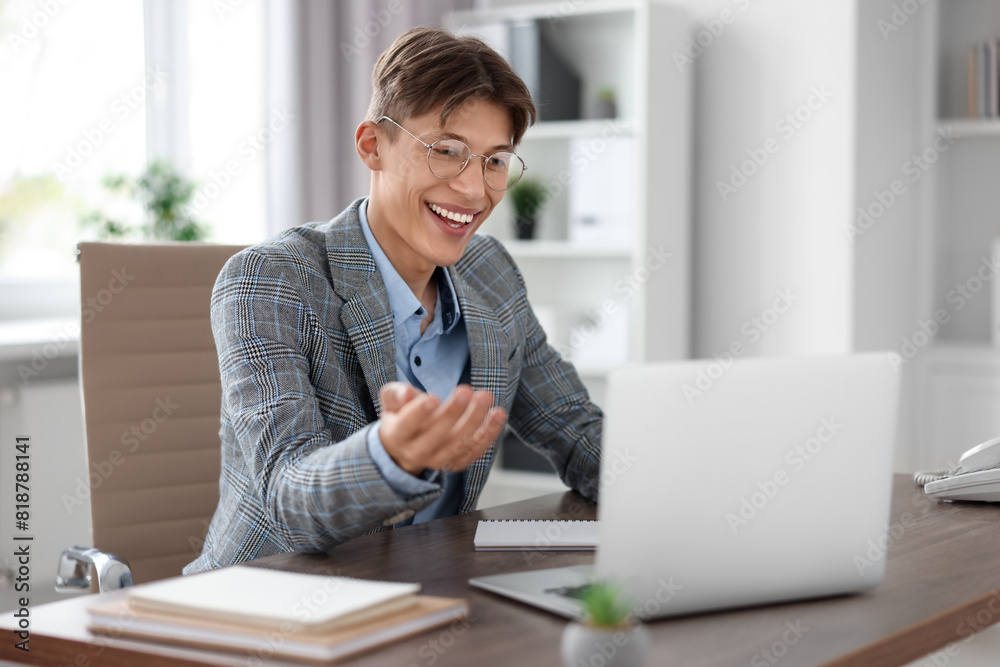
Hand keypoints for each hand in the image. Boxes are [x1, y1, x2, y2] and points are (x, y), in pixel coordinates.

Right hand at [378, 382, 506, 475]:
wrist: (406, 446)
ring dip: (475, 421)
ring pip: (459, 444)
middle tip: (465, 391)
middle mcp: (417, 452)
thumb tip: (407, 393)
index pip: (407, 425)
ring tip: (484, 398)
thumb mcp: (391, 401)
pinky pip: (475, 450)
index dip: (419, 412)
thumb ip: (395, 394)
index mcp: (398, 435)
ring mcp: (438, 460)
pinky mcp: (457, 462)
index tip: (433, 398)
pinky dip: (489, 433)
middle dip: (453, 413)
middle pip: (436, 435)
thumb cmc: (401, 416)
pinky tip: (498, 414)